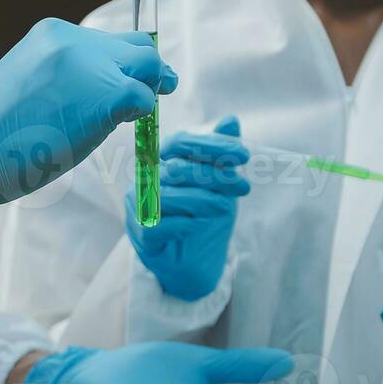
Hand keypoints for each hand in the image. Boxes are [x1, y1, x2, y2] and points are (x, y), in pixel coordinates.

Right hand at [0, 19, 177, 223]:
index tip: (131, 78)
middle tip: (162, 87)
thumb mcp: (31, 82)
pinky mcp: (108, 94)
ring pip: (147, 66)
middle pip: (136, 45)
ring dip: (151, 88)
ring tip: (140, 113)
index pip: (107, 39)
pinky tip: (130, 126)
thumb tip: (104, 84)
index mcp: (53, 33)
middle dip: (150, 69)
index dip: (124, 61)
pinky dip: (144, 113)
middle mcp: (74, 40)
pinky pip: (144, 98)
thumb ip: (67, 73)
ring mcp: (92, 66)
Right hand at [126, 116, 249, 300]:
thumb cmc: (204, 217)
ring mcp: (139, 208)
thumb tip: (231, 120)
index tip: (243, 155)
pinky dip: (185, 223)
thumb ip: (221, 154)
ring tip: (226, 208)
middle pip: (176, 168)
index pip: (180, 143)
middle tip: (243, 186)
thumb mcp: (220, 184)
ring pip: (169, 196)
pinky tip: (201, 226)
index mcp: (161, 161)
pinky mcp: (141, 236)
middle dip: (215, 176)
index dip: (211, 146)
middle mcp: (144, 180)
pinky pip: (160, 224)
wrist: (197, 263)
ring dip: (203, 200)